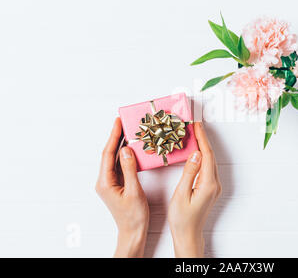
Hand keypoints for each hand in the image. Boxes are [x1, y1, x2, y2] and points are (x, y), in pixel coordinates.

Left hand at [96, 117, 149, 257]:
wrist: (132, 231)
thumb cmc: (133, 216)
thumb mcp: (134, 191)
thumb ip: (129, 169)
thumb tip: (126, 150)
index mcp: (105, 182)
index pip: (108, 154)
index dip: (113, 136)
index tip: (118, 123)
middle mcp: (104, 181)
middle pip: (109, 154)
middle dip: (116, 137)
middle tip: (123, 122)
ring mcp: (110, 183)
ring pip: (114, 159)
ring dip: (120, 145)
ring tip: (128, 132)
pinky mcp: (117, 185)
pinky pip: (120, 166)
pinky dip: (125, 156)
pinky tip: (131, 149)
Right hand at [168, 122, 221, 257]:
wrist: (188, 235)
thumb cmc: (182, 219)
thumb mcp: (181, 194)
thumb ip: (189, 173)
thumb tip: (195, 154)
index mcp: (208, 184)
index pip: (207, 155)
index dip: (202, 138)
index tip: (196, 125)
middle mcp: (214, 184)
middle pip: (210, 156)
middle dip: (203, 139)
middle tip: (194, 124)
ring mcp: (214, 186)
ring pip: (209, 161)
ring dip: (202, 146)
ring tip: (193, 134)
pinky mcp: (210, 188)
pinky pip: (207, 167)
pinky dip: (202, 156)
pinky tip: (195, 151)